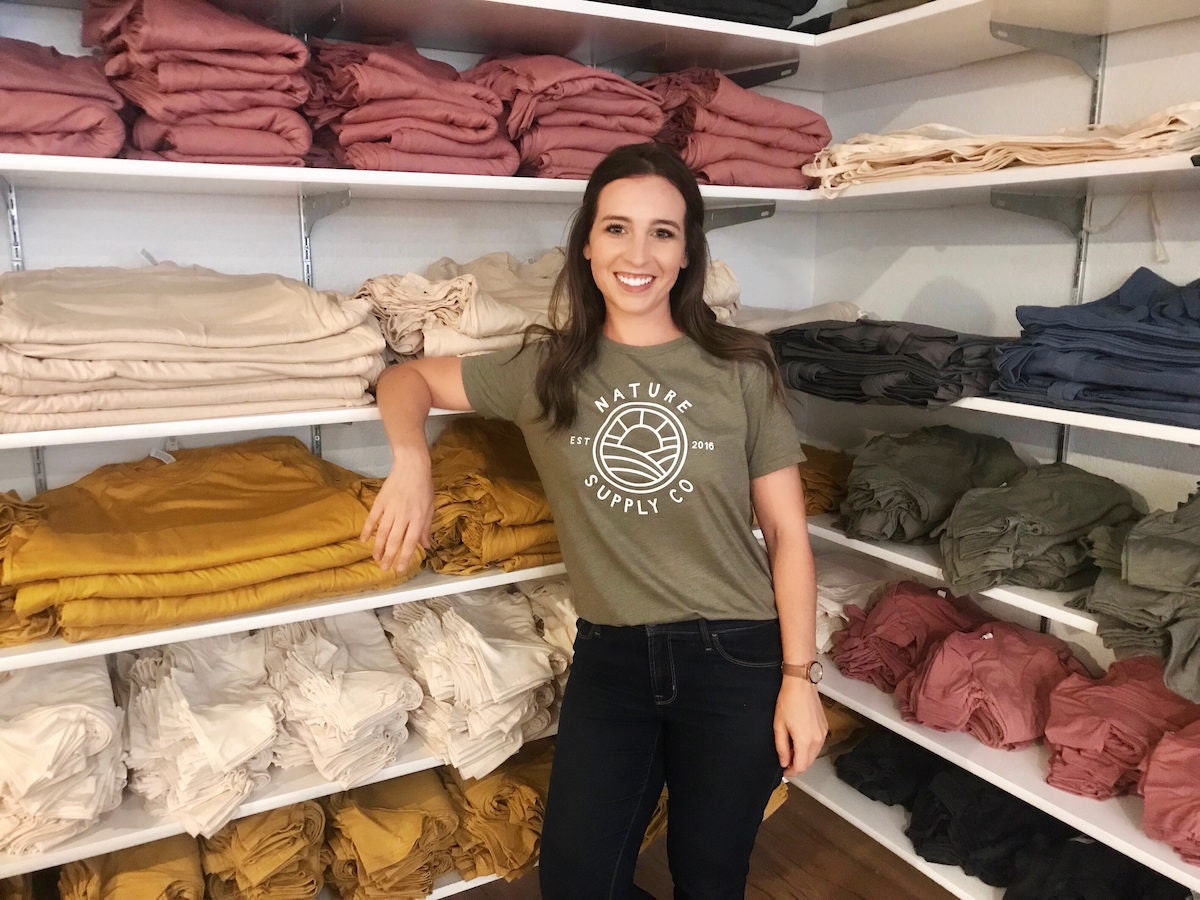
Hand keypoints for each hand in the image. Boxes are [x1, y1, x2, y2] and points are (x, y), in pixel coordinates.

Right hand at [360, 447, 433, 571]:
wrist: (412, 466)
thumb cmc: (424, 486)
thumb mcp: (431, 507)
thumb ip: (427, 527)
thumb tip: (426, 545)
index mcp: (418, 518)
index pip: (410, 542)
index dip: (404, 557)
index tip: (399, 569)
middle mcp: (404, 516)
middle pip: (394, 540)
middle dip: (389, 557)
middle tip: (384, 568)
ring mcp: (391, 508)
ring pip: (382, 532)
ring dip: (378, 547)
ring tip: (376, 559)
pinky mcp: (380, 501)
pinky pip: (372, 518)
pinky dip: (367, 530)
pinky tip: (363, 540)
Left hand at [773, 677, 827, 776]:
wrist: (800, 684)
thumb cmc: (788, 700)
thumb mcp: (778, 726)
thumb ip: (781, 747)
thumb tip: (784, 761)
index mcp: (805, 740)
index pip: (800, 766)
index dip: (791, 772)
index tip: (784, 771)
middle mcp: (817, 739)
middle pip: (808, 762)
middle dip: (797, 766)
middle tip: (785, 762)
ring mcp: (822, 733)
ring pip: (814, 754)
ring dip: (803, 757)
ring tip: (790, 750)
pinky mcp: (824, 727)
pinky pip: (817, 744)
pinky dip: (809, 748)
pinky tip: (799, 741)